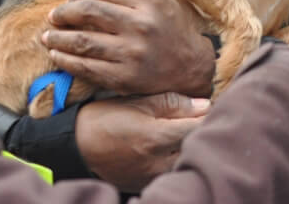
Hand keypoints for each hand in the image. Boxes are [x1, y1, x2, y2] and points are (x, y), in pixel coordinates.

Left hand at [42, 0, 214, 97]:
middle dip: (63, 14)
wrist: (189, 64)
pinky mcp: (126, 77)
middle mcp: (142, 24)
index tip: (69, 2)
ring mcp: (133, 53)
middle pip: (88, 12)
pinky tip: (58, 56)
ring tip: (48, 37)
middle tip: (53, 17)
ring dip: (58, 39)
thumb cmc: (168, 22)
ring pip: (82, 41)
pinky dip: (66, 61)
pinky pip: (86, 68)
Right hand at [76, 92, 209, 192]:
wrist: (76, 145)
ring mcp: (152, 177)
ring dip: (190, 148)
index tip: (213, 107)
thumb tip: (204, 104)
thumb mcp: (138, 102)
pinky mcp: (145, 185)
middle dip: (202, 133)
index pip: (198, 127)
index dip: (209, 116)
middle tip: (201, 119)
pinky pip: (171, 173)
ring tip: (184, 133)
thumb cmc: (106, 118)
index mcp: (156, 138)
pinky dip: (177, 161)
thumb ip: (173, 103)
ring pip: (185, 162)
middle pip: (195, 148)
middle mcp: (157, 162)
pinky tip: (172, 149)